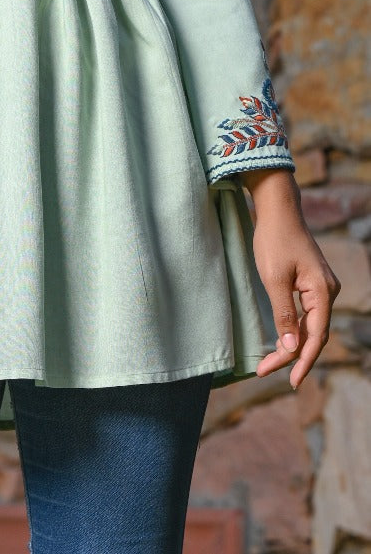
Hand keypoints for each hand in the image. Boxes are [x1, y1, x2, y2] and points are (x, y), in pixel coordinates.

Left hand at [241, 168, 339, 387]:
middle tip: (265, 372)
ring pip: (309, 326)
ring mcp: (320, 288)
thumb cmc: (274, 240)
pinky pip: (306, 314)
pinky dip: (293, 329)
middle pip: (313, 334)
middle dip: (291, 356)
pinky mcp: (310, 284)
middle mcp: (327, 292)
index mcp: (323, 292)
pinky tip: (281, 341)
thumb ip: (284, 314)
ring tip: (268, 363)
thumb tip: (291, 348)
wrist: (277, 210)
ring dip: (291, 345)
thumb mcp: (274, 278)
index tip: (291, 382)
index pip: (316, 337)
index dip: (302, 361)